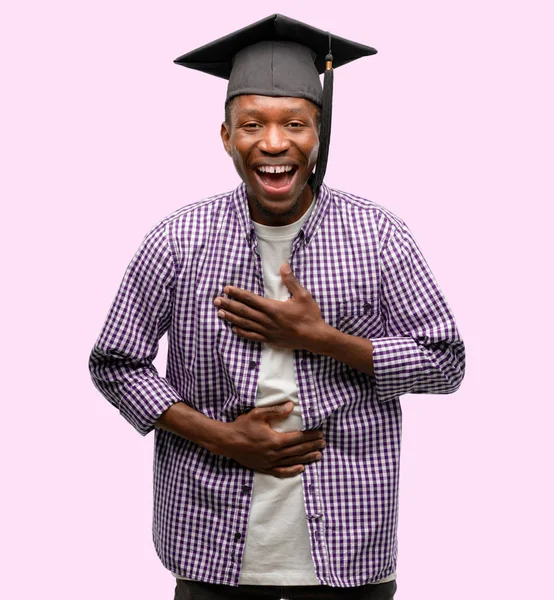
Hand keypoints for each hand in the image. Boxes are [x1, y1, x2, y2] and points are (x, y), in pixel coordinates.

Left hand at [214, 264, 331, 350]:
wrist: (315, 337)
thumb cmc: (310, 315)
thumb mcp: (303, 295)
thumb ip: (291, 281)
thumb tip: (283, 266)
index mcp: (273, 308)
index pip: (250, 299)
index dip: (237, 293)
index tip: (227, 289)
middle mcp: (267, 320)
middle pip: (243, 311)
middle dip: (229, 305)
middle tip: (216, 301)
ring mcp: (267, 331)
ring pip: (245, 324)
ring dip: (231, 318)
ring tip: (219, 313)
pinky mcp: (270, 340)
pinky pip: (252, 336)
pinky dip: (241, 332)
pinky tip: (234, 328)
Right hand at [219, 401, 325, 477]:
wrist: (227, 441)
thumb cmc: (242, 426)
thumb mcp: (258, 414)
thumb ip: (275, 411)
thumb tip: (291, 406)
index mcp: (275, 440)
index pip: (298, 438)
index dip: (310, 436)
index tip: (320, 433)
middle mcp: (274, 453)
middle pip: (298, 450)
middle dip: (312, 446)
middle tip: (323, 443)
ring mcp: (269, 462)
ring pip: (292, 461)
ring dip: (307, 458)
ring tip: (319, 456)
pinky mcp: (264, 467)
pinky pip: (281, 471)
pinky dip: (292, 470)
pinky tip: (301, 468)